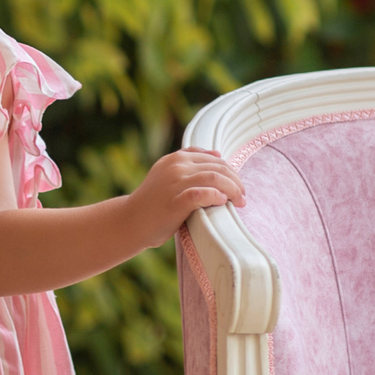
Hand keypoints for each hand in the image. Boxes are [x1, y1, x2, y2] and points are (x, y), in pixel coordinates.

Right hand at [127, 147, 246, 248]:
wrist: (131, 221)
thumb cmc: (153, 202)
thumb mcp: (168, 174)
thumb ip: (190, 162)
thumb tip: (218, 153)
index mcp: (176, 158)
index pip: (214, 159)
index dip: (231, 172)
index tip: (238, 187)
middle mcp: (176, 167)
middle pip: (218, 168)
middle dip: (236, 182)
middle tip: (243, 197)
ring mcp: (175, 183)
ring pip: (216, 178)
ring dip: (233, 190)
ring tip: (240, 202)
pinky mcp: (176, 201)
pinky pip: (204, 194)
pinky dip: (217, 197)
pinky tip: (223, 203)